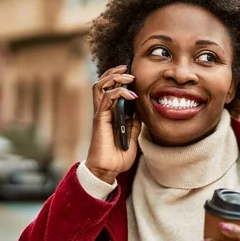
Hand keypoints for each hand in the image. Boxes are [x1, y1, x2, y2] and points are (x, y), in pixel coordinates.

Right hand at [85, 65, 141, 183]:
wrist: (107, 170)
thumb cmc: (117, 156)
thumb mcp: (132, 137)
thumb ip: (134, 124)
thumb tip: (140, 113)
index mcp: (111, 114)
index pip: (110, 89)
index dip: (119, 79)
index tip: (133, 75)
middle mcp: (104, 111)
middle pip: (102, 83)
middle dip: (115, 73)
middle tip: (128, 70)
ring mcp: (101, 114)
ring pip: (100, 86)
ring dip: (114, 77)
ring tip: (129, 78)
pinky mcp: (100, 119)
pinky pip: (106, 98)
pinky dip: (119, 92)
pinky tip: (131, 96)